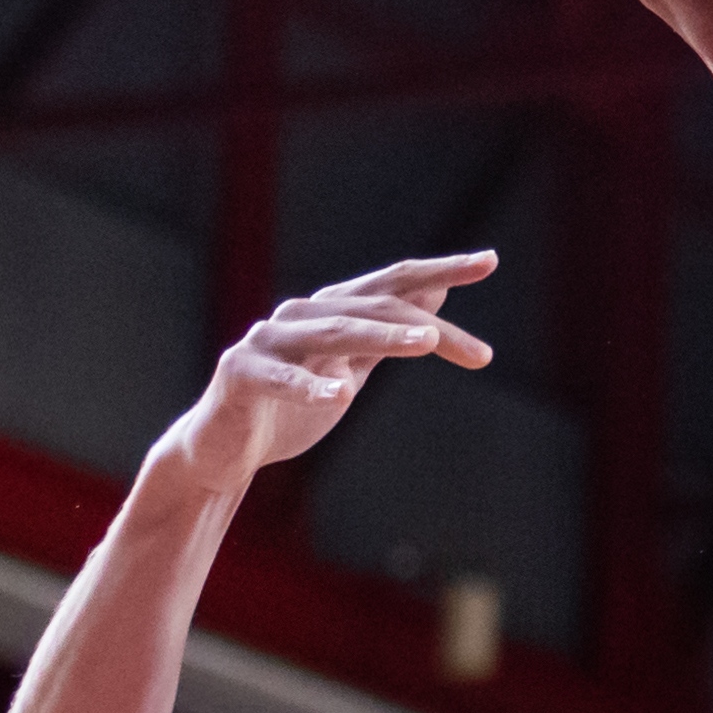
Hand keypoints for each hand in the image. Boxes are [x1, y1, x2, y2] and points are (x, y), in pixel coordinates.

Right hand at [156, 254, 493, 486]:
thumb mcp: (350, 368)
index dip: (441, 271)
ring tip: (424, 344)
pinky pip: (280, 378)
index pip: (393, 283)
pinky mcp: (240, 374)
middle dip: (429, 328)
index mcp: (331, 310)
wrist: (223, 451)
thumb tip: (434, 295)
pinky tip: (339, 396)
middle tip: (481, 355)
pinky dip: (311, 386)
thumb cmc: (289, 408)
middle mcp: (301, 314)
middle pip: (375, 308)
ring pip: (334, 332)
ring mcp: (267, 341)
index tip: (490, 262)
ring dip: (382, 336)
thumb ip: (386, 334)